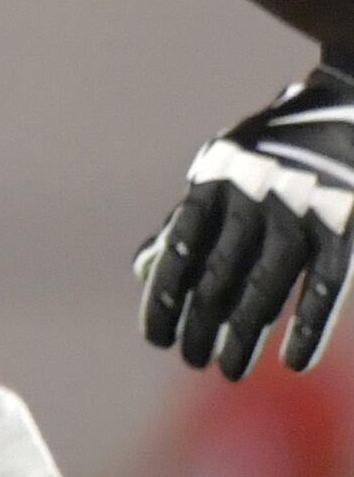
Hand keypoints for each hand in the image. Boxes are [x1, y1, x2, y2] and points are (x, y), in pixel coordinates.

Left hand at [138, 60, 353, 376]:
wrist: (346, 107)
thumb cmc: (271, 150)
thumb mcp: (219, 172)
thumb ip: (186, 220)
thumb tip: (142, 268)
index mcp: (214, 182)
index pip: (177, 250)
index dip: (163, 297)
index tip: (154, 337)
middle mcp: (251, 198)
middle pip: (216, 276)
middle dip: (199, 324)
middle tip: (190, 360)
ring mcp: (299, 212)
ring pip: (265, 288)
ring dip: (244, 335)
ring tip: (227, 369)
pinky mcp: (343, 227)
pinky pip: (324, 288)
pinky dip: (308, 327)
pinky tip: (292, 362)